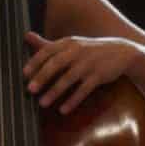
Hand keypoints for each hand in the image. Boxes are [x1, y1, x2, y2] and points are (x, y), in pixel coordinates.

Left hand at [23, 32, 140, 114]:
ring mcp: (89, 64)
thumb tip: (26, 35)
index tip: (24, 74)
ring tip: (42, 103)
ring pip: (69, 78)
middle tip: (30, 89)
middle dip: (42, 77)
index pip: (48, 50)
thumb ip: (47, 44)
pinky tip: (63, 110)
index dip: (35, 62)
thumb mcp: (70, 44)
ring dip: (54, 92)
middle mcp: (77, 51)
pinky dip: (73, 100)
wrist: (121, 52)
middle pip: (57, 64)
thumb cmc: (89, 50)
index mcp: (68, 42)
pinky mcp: (99, 76)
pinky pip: (84, 90)